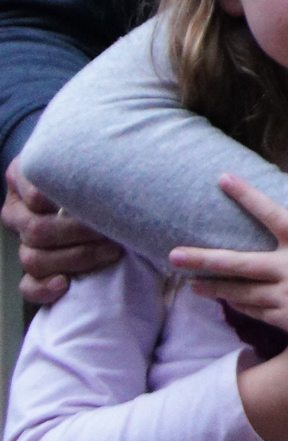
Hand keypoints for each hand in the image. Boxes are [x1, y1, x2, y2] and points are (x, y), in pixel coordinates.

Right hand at [5, 156, 121, 302]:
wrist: (98, 184)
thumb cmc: (96, 164)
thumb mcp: (88, 151)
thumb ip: (89, 155)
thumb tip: (116, 163)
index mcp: (22, 178)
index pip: (36, 194)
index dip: (66, 200)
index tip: (99, 200)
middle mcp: (18, 211)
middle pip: (37, 230)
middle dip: (79, 233)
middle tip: (113, 230)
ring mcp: (23, 241)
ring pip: (33, 258)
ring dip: (76, 257)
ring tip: (111, 251)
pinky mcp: (33, 269)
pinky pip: (28, 286)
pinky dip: (44, 288)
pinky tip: (65, 284)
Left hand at [171, 176, 287, 386]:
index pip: (270, 212)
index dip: (245, 194)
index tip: (223, 179)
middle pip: (236, 261)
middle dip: (202, 257)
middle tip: (173, 256)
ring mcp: (284, 294)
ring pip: (239, 291)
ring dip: (213, 287)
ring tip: (192, 285)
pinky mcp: (286, 318)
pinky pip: (255, 311)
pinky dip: (239, 306)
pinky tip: (226, 304)